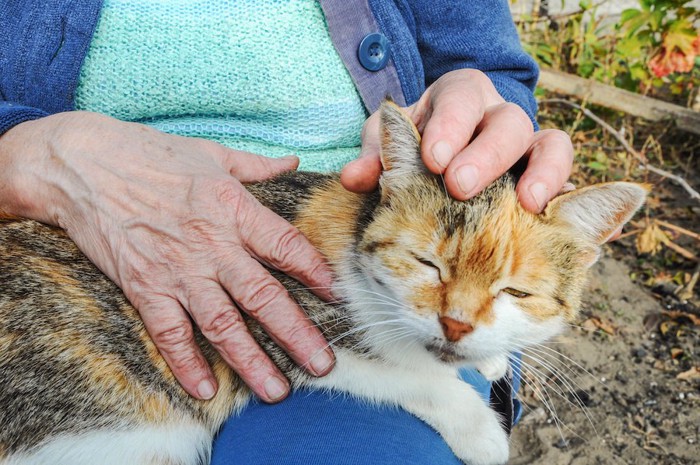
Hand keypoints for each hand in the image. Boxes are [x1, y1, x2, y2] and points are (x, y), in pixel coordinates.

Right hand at [0, 112, 334, 401]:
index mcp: (233, 208)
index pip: (286, 246)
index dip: (316, 273)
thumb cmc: (150, 154)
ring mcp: (177, 269)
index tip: (337, 297)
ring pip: (222, 323)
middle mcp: (212, 244)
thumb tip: (292, 162)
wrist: (82, 163)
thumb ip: (256, 165)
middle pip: (263, 296)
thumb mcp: (211, 152)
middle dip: (296, 333)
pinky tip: (205, 388)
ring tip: (277, 390)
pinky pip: (169, 332)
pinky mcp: (143, 286)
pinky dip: (186, 362)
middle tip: (322, 364)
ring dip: (251, 360)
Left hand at [341, 69, 573, 212]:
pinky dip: (575, 207)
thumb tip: (354, 179)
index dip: (450, 127)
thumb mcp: (388, 147)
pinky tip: (582, 234)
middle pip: (508, 123)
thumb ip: (375, 160)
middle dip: (486, 154)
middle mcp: (498, 119)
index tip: (434, 158)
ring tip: (528, 204)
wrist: (452, 151)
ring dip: (543, 174)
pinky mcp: (545, 181)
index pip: (460, 99)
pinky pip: (572, 187)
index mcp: (458, 99)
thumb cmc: (417, 147)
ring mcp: (528, 150)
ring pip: (552, 146)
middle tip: (461, 185)